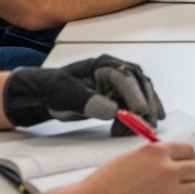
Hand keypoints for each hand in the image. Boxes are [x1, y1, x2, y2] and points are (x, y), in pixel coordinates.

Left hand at [3, 55, 164, 130]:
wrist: (46, 93)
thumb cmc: (55, 90)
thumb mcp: (68, 96)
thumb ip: (90, 102)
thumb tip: (114, 111)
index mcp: (105, 65)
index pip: (127, 79)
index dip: (136, 96)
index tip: (142, 114)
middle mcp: (117, 69)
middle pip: (140, 84)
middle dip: (146, 104)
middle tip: (148, 125)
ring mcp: (119, 80)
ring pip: (142, 92)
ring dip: (145, 110)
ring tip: (142, 128)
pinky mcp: (118, 92)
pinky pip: (136, 100)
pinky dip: (142, 111)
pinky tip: (146, 121)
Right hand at [74, 142, 194, 193]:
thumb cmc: (103, 186)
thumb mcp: (131, 157)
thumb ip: (155, 156)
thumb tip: (171, 158)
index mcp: (158, 152)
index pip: (189, 151)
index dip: (190, 159)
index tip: (189, 165)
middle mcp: (167, 170)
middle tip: (189, 181)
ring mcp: (169, 193)